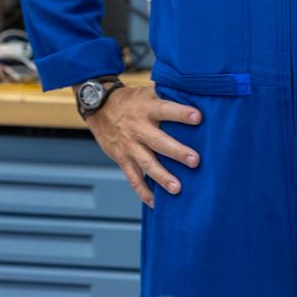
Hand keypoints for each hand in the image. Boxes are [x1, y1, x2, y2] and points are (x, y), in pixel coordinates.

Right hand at [84, 85, 201, 207]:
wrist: (98, 107)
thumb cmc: (130, 101)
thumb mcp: (146, 92)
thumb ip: (167, 96)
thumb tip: (195, 94)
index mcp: (146, 108)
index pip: (165, 110)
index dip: (181, 113)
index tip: (198, 117)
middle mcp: (138, 128)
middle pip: (158, 141)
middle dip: (176, 152)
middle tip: (195, 161)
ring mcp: (129, 146)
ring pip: (146, 163)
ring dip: (162, 176)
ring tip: (177, 188)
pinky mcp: (122, 158)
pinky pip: (133, 178)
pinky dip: (143, 191)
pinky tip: (155, 203)